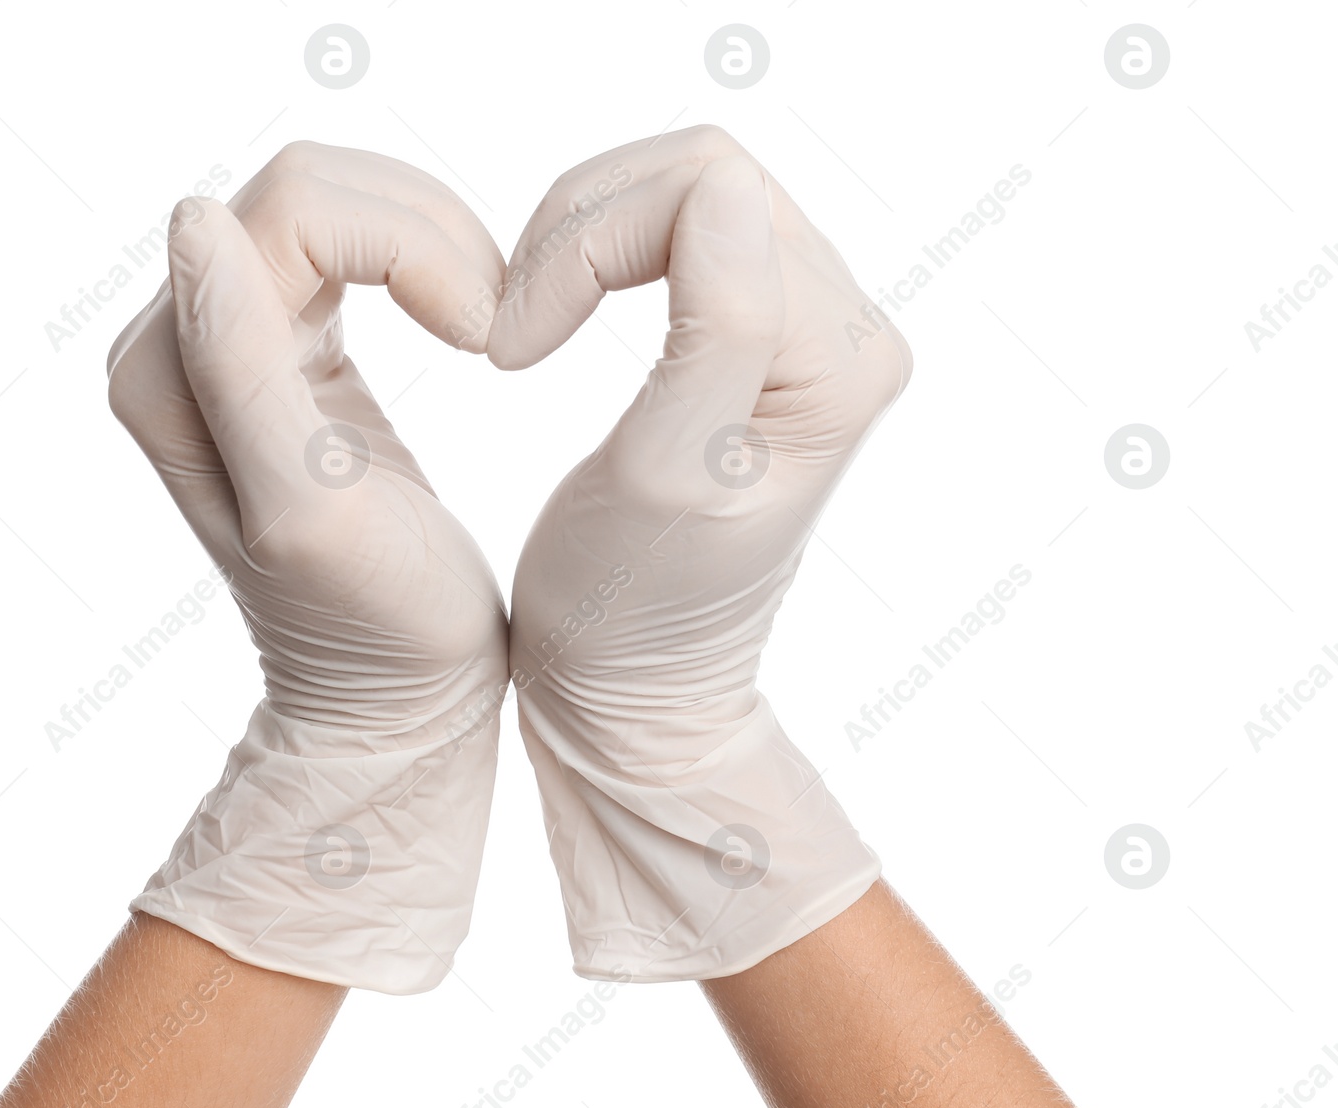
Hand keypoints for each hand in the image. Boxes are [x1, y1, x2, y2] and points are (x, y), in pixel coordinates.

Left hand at [107, 143, 508, 994]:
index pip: (291, 206)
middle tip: (496, 328)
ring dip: (435, 244)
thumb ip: (240, 365)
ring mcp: (231, 336)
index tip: (485, 334)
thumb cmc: (375, 620)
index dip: (411, 242)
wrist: (393, 690)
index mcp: (169, 368)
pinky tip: (463, 325)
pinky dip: (425, 261)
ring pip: (336, 201)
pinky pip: (352, 240)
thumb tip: (196, 217)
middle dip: (427, 234)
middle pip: (310, 187)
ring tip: (489, 330)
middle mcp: (179, 338)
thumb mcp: (310, 504)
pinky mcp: (287, 342)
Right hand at [491, 126, 911, 980]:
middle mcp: (847, 330)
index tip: (506, 348)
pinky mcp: (760, 332)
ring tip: (526, 328)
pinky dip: (598, 254)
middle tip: (507, 332)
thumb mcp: (667, 479)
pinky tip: (562, 316)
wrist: (633, 686)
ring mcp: (806, 327)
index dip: (580, 245)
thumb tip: (720, 192)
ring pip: (681, 189)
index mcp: (840, 359)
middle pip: (698, 174)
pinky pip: (677, 229)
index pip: (704, 194)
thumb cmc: (631, 611)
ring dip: (580, 239)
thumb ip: (718, 329)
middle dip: (577, 230)